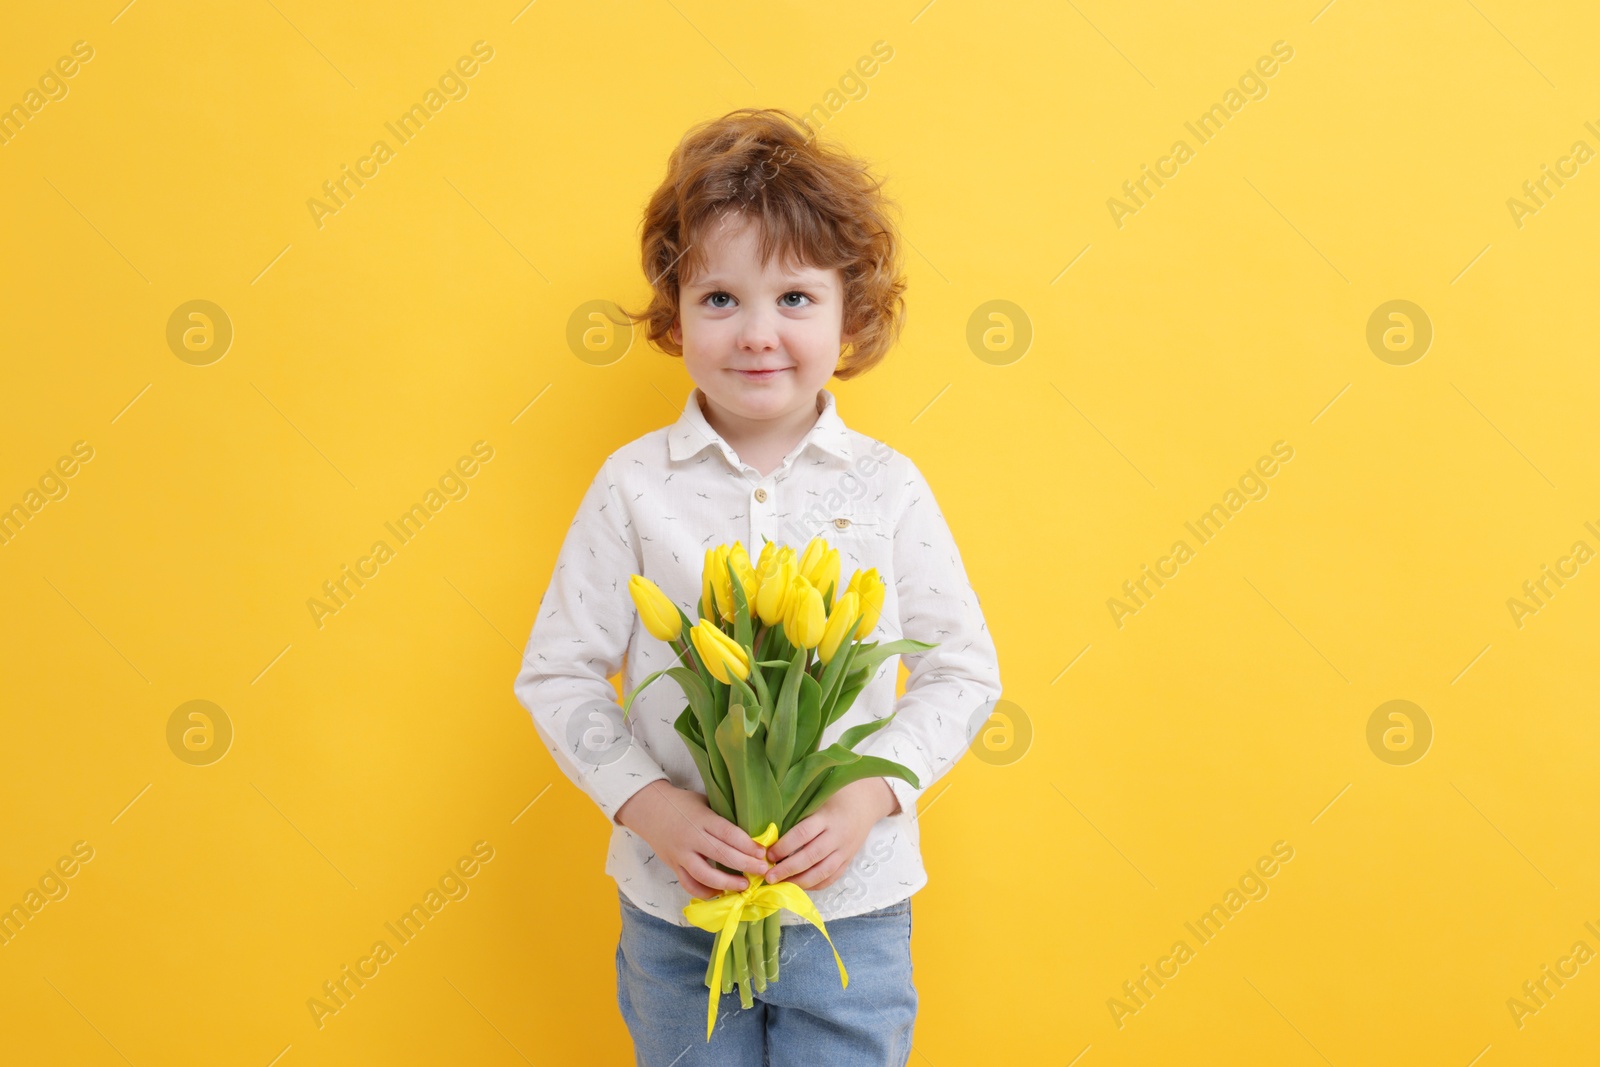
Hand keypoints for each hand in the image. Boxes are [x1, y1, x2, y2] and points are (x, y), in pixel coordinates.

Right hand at [614, 781, 771, 898]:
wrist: (648, 808)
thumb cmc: (681, 803)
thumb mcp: (704, 802)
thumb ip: (721, 817)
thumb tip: (750, 831)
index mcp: (701, 819)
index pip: (728, 833)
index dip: (747, 845)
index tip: (763, 852)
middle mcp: (691, 838)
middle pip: (721, 855)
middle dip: (745, 865)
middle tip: (763, 871)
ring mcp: (680, 854)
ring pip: (704, 875)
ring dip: (726, 883)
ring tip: (744, 885)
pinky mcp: (673, 866)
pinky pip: (689, 884)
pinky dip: (704, 891)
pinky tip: (719, 892)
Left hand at [762, 778, 897, 890]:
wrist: (867, 802)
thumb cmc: (836, 795)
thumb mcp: (818, 797)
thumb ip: (799, 812)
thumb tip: (770, 830)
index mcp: (827, 816)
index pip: (803, 835)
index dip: (784, 847)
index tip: (768, 854)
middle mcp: (837, 835)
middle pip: (811, 857)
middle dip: (788, 869)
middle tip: (769, 876)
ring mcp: (845, 850)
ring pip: (822, 872)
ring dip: (800, 882)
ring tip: (782, 885)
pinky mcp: (848, 860)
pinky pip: (832, 878)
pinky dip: (815, 885)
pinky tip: (799, 886)